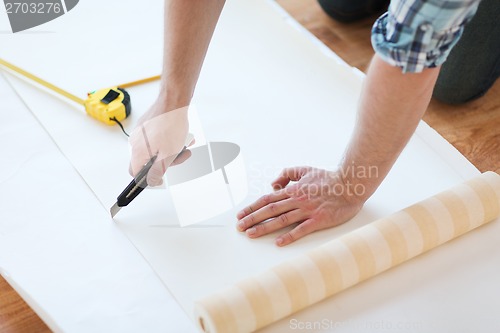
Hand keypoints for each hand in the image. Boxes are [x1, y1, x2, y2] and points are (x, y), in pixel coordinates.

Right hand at [129, 101, 190, 185]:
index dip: (147, 179)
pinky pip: (156, 138)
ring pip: (155, 148)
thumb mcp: (168, 154)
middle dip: (167, 160)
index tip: (159, 178)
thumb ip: (158, 170)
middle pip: (149, 161)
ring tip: (184, 143)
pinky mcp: (146, 125)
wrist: (173, 101)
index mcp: (138, 151)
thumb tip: (151, 182)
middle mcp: (135, 142)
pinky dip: (168, 140)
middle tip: (181, 155)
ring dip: (171, 149)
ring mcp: (140, 132)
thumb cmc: (171, 124)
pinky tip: (180, 136)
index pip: (135, 173)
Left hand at [236, 167, 364, 245]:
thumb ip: (287, 174)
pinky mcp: (318, 220)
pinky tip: (278, 243)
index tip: (240, 215)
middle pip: (269, 210)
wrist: (349, 185)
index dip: (252, 207)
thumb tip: (274, 183)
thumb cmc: (327, 178)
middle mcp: (296, 200)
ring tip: (251, 234)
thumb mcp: (305, 169)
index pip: (267, 199)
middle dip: (252, 219)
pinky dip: (289, 236)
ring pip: (281, 220)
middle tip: (239, 227)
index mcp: (292, 190)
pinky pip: (301, 229)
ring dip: (264, 227)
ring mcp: (307, 210)